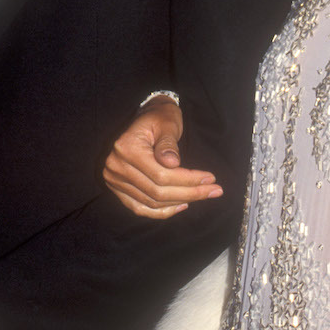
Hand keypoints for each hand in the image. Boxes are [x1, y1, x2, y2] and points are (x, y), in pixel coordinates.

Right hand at [103, 98, 222, 218]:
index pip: (161, 175)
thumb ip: (168, 143)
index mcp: (126, 149)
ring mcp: (115, 180)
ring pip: (151, 202)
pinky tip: (181, 205)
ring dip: (179, 202)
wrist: (147, 117)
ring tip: (202, 195)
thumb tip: (173, 164)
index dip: (188, 180)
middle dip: (189, 193)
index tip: (211, 178)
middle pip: (157, 192)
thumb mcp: (167, 124)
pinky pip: (140, 208)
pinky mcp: (119, 189)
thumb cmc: (160, 118)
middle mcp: (116, 167)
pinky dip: (161, 211)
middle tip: (214, 190)